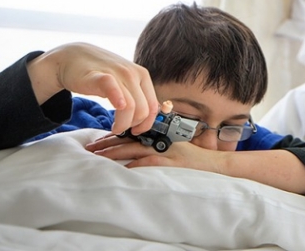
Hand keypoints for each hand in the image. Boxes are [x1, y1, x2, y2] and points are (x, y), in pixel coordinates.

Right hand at [27, 43, 157, 134]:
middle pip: (142, 110)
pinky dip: (117, 99)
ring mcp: (117, 73)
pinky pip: (113, 88)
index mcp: (142, 75)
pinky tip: (117, 107)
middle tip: (120, 129)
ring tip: (114, 128)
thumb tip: (150, 115)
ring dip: (122, 124)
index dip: (146, 124)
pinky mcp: (99, 76)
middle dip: (132, 126)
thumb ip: (136, 95)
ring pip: (130, 106)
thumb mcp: (124, 82)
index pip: (153, 107)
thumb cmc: (100, 73)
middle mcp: (133, 73)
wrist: (73, 57)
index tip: (135, 131)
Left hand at [86, 133, 221, 169]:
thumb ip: (160, 145)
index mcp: (161, 135)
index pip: (133, 133)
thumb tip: (140, 150)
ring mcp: (165, 151)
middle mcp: (161, 140)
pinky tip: (121, 169)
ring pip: (134, 149)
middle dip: (107, 144)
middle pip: (129, 140)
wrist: (215, 164)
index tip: (99, 140)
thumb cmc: (196, 158)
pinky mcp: (170, 162)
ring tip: (97, 157)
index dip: (115, 136)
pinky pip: (147, 163)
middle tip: (90, 148)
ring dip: (114, 153)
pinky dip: (133, 166)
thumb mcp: (177, 146)